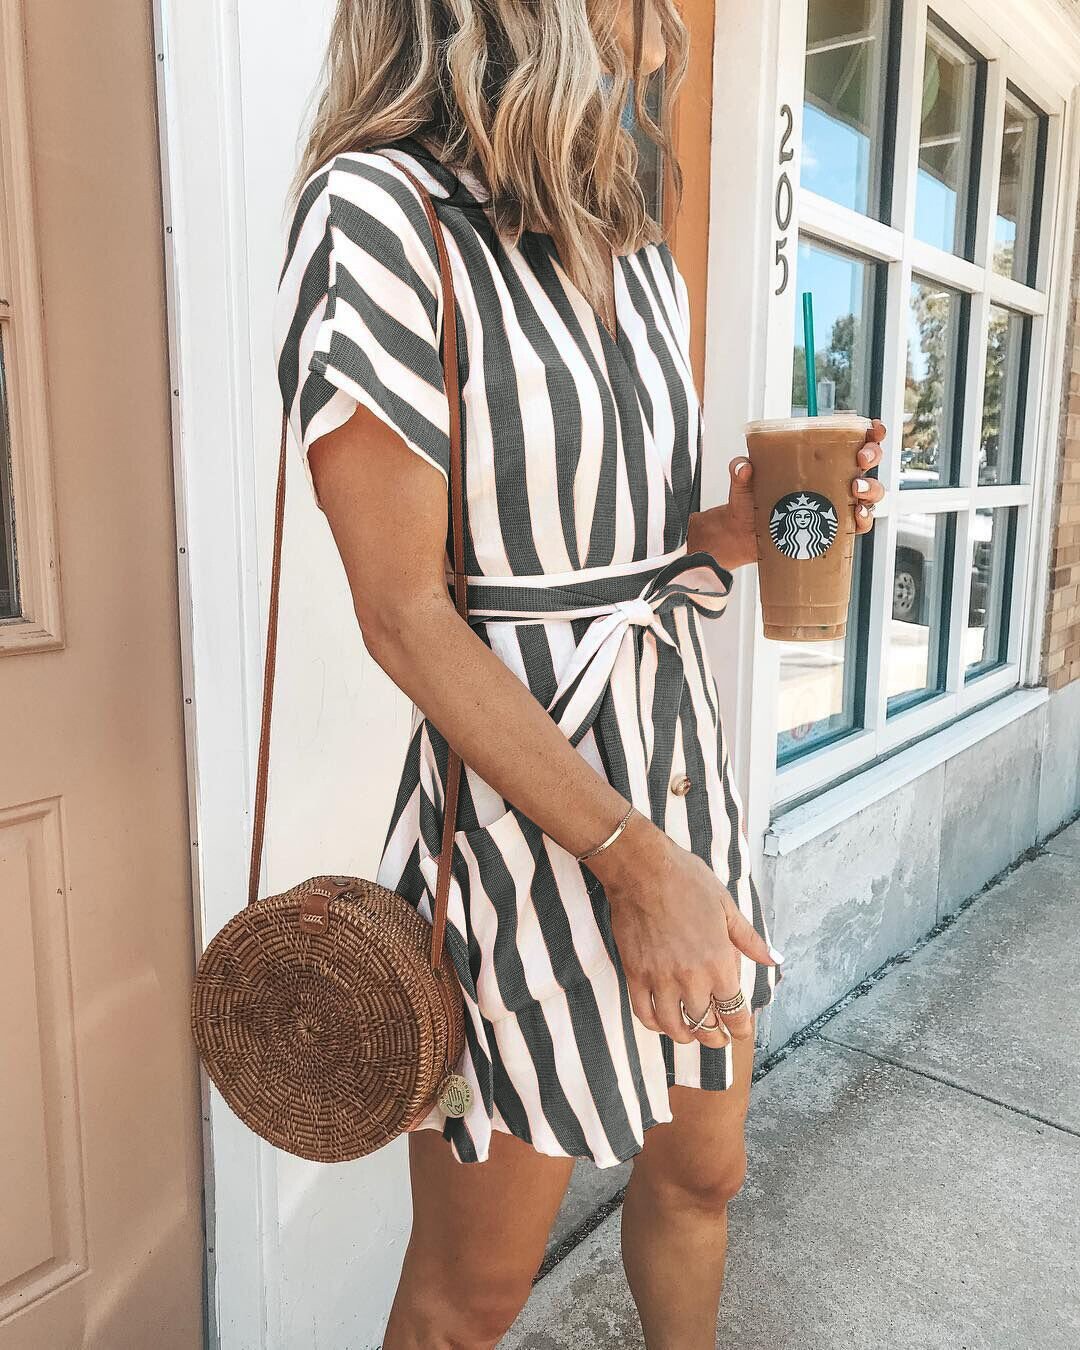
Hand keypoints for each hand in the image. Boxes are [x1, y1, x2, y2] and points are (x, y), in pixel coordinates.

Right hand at [586, 813, 781, 1045]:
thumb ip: (749, 940)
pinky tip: (662, 1021)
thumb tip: (773, 959)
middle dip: (715, 1037)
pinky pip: (644, 1013)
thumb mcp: (726, 906)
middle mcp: (691, 978)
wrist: (643, 870)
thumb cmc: (687, 881)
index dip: (740, 1028)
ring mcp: (660, 979)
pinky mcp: (635, 974)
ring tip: (691, 1034)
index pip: (734, 1011)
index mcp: (718, 962)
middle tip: (718, 1037)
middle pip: (705, 1026)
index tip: (741, 1032)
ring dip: (686, 1037)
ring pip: (674, 1027)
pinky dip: (655, 1024)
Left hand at [689, 418, 887, 567]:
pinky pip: (861, 523)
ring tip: (855, 490)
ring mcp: (839, 504)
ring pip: (872, 493)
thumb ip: (740, 470)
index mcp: (820, 460)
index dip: (870, 433)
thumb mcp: (744, 482)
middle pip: (869, 462)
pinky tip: (856, 517)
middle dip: (873, 455)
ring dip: (871, 489)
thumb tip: (743, 466)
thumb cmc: (750, 500)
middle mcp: (835, 479)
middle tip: (860, 460)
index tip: (872, 429)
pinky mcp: (837, 528)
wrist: (744, 534)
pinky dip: (865, 519)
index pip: (852, 440)